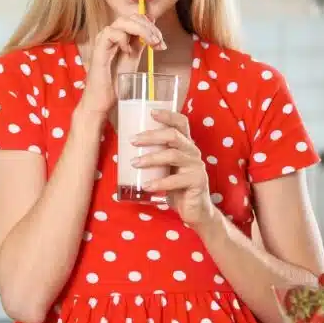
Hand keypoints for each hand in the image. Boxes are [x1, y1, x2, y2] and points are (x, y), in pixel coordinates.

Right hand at [76, 16, 165, 117]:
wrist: (102, 101)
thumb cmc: (115, 83)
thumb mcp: (133, 60)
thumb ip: (140, 45)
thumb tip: (154, 34)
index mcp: (119, 36)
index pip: (136, 19)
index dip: (151, 26)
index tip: (161, 42)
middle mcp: (110, 35)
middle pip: (131, 17)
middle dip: (149, 27)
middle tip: (158, 41)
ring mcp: (103, 41)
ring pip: (122, 21)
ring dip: (141, 30)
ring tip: (150, 43)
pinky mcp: (98, 49)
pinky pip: (111, 33)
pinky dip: (123, 39)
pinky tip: (128, 51)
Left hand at [131, 108, 216, 230]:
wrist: (195, 210)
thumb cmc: (176, 186)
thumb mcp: (165, 168)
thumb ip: (154, 156)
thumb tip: (125, 147)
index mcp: (185, 145)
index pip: (181, 122)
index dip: (168, 115)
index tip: (151, 112)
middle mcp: (193, 152)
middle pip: (174, 136)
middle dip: (151, 136)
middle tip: (132, 141)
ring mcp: (197, 167)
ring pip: (173, 155)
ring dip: (151, 158)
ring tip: (134, 163)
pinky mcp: (198, 182)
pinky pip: (176, 180)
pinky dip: (159, 183)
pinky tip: (146, 186)